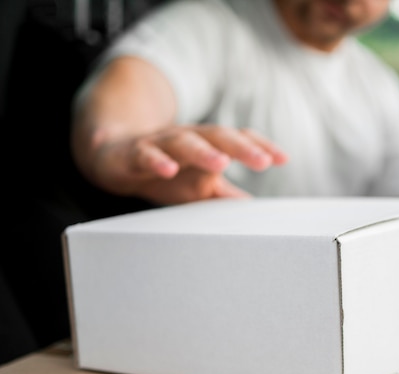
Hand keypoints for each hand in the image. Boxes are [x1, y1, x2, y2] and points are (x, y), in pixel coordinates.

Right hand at [90, 125, 287, 204]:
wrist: (114, 157)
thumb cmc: (168, 172)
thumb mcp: (200, 187)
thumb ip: (227, 196)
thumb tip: (257, 211)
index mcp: (207, 144)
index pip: (238, 139)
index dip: (260, 146)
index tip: (284, 158)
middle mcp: (188, 139)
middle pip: (217, 137)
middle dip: (241, 148)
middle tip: (263, 161)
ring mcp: (160, 144)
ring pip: (183, 142)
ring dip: (202, 152)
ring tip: (221, 163)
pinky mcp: (132, 154)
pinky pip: (144, 155)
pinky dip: (155, 161)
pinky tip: (168, 169)